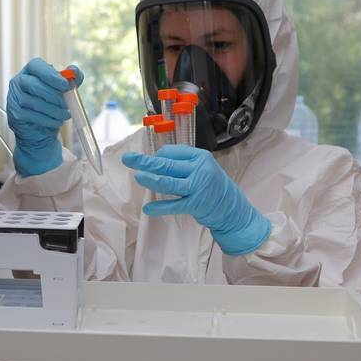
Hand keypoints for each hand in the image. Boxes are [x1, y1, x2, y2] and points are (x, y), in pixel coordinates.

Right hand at [7, 58, 82, 176]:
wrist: (40, 131)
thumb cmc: (52, 106)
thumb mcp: (65, 93)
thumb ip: (72, 80)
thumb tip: (75, 73)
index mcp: (31, 72)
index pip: (37, 66)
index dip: (49, 74)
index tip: (64, 84)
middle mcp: (19, 83)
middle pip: (34, 85)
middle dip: (53, 96)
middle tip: (67, 105)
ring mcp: (14, 99)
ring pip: (33, 102)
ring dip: (51, 110)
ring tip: (63, 116)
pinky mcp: (14, 115)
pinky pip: (31, 117)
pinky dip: (46, 120)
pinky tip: (54, 123)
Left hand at [122, 145, 270, 254]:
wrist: (232, 208)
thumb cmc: (213, 186)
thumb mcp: (202, 168)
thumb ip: (182, 162)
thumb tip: (156, 158)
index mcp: (199, 157)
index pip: (171, 152)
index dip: (157, 156)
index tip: (147, 161)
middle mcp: (199, 169)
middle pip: (166, 165)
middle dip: (145, 162)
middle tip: (128, 159)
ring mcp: (198, 187)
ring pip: (168, 182)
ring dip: (150, 180)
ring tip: (137, 177)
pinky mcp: (196, 204)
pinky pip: (173, 205)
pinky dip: (159, 207)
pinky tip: (148, 208)